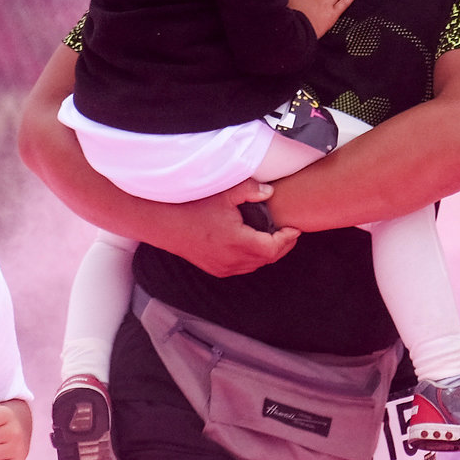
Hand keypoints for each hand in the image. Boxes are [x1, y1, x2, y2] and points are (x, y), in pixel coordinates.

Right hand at [157, 179, 298, 276]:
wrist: (165, 224)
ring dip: (267, 253)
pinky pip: (243, 268)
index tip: (294, 228)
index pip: (273, 248)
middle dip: (282, 247)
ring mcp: (223, 267)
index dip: (287, 240)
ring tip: (275, 238)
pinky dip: (253, 258)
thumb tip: (270, 193)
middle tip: (289, 233)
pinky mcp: (216, 269)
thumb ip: (250, 190)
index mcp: (237, 242)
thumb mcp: (224, 193)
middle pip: (267, 259)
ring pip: (255, 265)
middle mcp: (232, 259)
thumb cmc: (193, 207)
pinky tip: (253, 245)